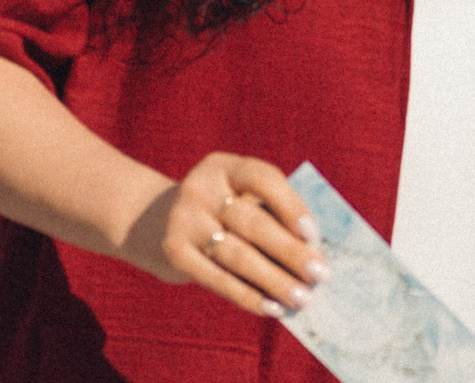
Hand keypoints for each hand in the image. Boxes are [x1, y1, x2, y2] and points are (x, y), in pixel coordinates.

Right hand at [140, 153, 326, 318]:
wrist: (154, 222)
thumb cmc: (220, 211)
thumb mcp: (238, 197)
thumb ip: (269, 213)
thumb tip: (312, 251)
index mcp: (224, 166)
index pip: (263, 179)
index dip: (290, 206)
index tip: (313, 234)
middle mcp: (200, 188)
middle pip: (253, 223)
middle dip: (290, 251)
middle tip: (320, 274)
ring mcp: (183, 220)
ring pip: (237, 255)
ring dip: (274, 280)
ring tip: (303, 298)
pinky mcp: (174, 253)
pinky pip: (217, 279)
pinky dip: (248, 296)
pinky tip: (273, 308)